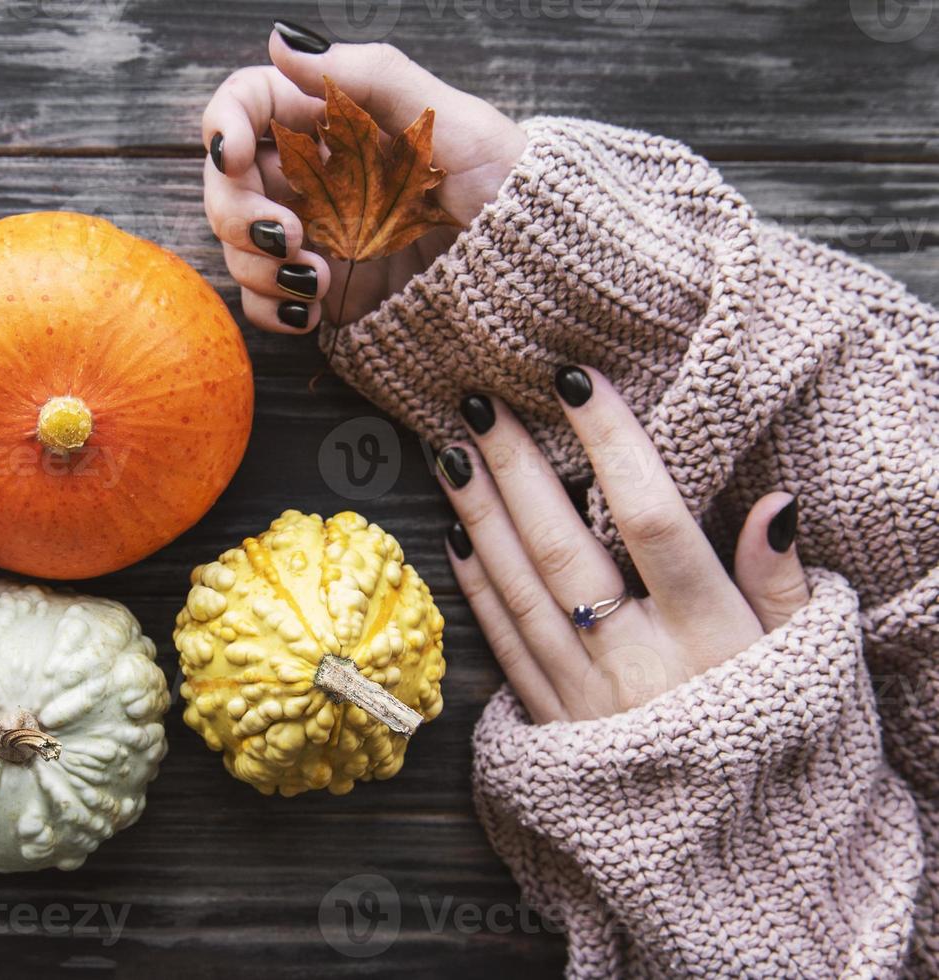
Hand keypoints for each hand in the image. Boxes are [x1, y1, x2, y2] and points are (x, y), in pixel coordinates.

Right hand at [201, 24, 525, 334]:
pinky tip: (312, 308)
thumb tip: (283, 41)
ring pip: (239, 246)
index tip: (239, 152)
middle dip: (237, 211)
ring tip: (318, 278)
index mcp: (333, 123)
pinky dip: (273, 309)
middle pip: (228, 183)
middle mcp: (312, 178)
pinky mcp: (323, 290)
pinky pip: (266, 301)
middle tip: (286, 235)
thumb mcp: (446, 116)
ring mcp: (315, 237)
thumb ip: (367, 74)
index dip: (226, 124)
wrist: (535, 264)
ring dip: (259, 266)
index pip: (249, 105)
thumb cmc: (503, 180)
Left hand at [440, 367, 810, 721]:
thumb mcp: (806, 667)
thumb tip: (778, 504)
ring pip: (519, 589)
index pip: (653, 518)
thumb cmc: (779, 747)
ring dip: (478, 514)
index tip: (572, 378)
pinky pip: (503, 644)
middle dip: (516, 466)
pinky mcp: (550, 726)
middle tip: (476, 400)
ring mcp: (583, 697)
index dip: (610, 442)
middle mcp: (636, 663)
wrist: (739, 868)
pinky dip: (475, 586)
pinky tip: (453, 534)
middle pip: (564, 546)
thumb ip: (783, 586)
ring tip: (448, 450)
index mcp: (710, 637)